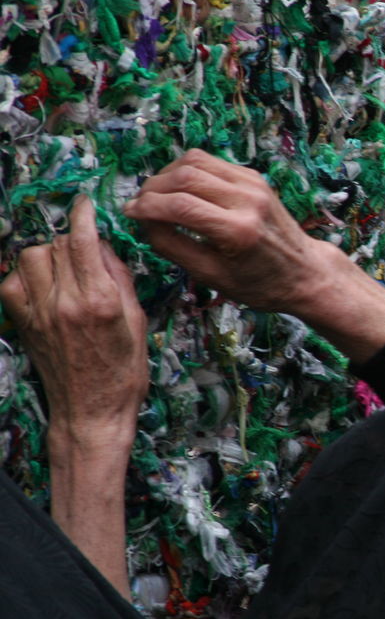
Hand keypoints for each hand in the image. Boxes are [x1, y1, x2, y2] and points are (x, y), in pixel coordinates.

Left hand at [0, 196, 147, 431]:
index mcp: (101, 301)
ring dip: (47, 255)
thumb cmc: (123, 373)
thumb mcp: (138, 323)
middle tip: (85, 253)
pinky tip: (44, 288)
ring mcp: (40, 313)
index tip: (84, 206)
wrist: (91, 412)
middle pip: (57, 244)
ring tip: (63, 270)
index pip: (83, 240)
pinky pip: (11, 282)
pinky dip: (25, 276)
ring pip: (31, 256)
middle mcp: (66, 302)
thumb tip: (104, 248)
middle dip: (72, 240)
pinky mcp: (23, 323)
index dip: (83, 215)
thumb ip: (120, 280)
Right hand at [123, 149, 328, 313]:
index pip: (179, 205)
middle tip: (140, 205)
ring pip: (196, 160)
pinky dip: (188, 171)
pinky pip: (211, 162)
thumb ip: (172, 246)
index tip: (128, 213)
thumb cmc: (259, 283)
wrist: (305, 272)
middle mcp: (248, 200)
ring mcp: (254, 184)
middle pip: (184, 176)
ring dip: (167, 174)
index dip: (146, 206)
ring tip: (157, 196)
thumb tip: (141, 219)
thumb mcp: (211, 276)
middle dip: (153, 188)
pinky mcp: (255, 177)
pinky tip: (181, 190)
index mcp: (238, 231)